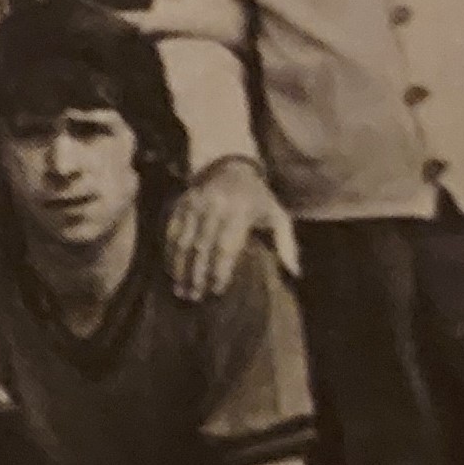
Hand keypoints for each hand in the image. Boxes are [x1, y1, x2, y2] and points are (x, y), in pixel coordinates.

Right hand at [167, 158, 292, 302]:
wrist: (232, 167)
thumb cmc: (257, 199)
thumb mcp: (278, 215)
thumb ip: (286, 243)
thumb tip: (294, 272)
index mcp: (240, 211)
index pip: (226, 246)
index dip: (220, 270)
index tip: (217, 291)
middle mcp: (215, 206)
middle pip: (202, 246)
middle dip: (197, 274)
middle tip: (194, 297)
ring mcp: (195, 203)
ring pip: (183, 239)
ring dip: (180, 266)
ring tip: (180, 289)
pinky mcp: (181, 203)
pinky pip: (171, 230)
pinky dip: (169, 251)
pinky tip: (170, 269)